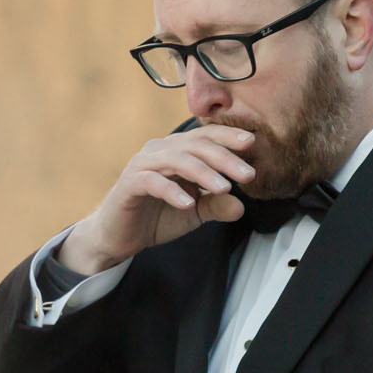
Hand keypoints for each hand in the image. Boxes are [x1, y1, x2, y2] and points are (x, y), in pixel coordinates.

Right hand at [57, 126, 257, 274]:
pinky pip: (153, 182)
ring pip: (177, 160)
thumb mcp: (194, 212)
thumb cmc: (157, 217)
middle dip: (224, 158)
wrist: (119, 237)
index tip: (252, 142)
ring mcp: (142, 165)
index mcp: (176, 150)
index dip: (228, 136)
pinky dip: (172, 191)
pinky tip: (189, 204)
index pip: (205, 137)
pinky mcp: (129, 184)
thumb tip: (241, 206)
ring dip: (203, 173)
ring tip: (224, 188)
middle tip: (248, 175)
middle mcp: (159, 150)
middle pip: (196, 145)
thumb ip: (216, 206)